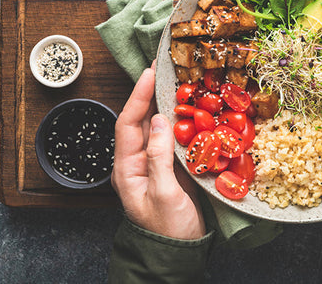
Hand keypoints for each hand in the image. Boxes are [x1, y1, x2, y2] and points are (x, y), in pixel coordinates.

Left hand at [112, 66, 205, 239]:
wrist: (180, 252)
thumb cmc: (169, 229)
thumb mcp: (163, 194)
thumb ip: (159, 157)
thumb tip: (158, 120)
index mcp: (127, 168)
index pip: (127, 124)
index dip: (137, 96)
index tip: (149, 74)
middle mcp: (138, 162)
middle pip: (141, 121)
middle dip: (151, 94)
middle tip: (164, 70)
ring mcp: (156, 164)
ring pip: (159, 128)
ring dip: (168, 106)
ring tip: (179, 84)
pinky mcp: (173, 168)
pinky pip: (176, 140)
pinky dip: (184, 123)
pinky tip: (194, 111)